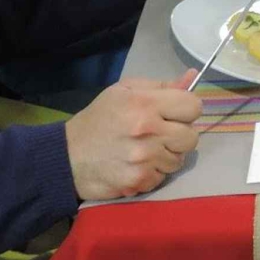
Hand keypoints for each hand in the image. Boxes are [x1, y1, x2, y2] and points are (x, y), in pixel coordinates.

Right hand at [64, 71, 202, 199]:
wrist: (67, 157)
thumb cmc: (98, 119)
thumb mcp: (124, 91)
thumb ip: (160, 86)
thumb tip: (192, 78)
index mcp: (145, 104)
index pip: (193, 106)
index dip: (186, 109)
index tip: (174, 113)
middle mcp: (148, 132)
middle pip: (191, 137)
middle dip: (179, 134)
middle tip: (161, 133)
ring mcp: (144, 160)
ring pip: (179, 159)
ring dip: (167, 155)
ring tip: (146, 149)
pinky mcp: (139, 182)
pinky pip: (163, 177)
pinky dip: (153, 172)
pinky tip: (137, 165)